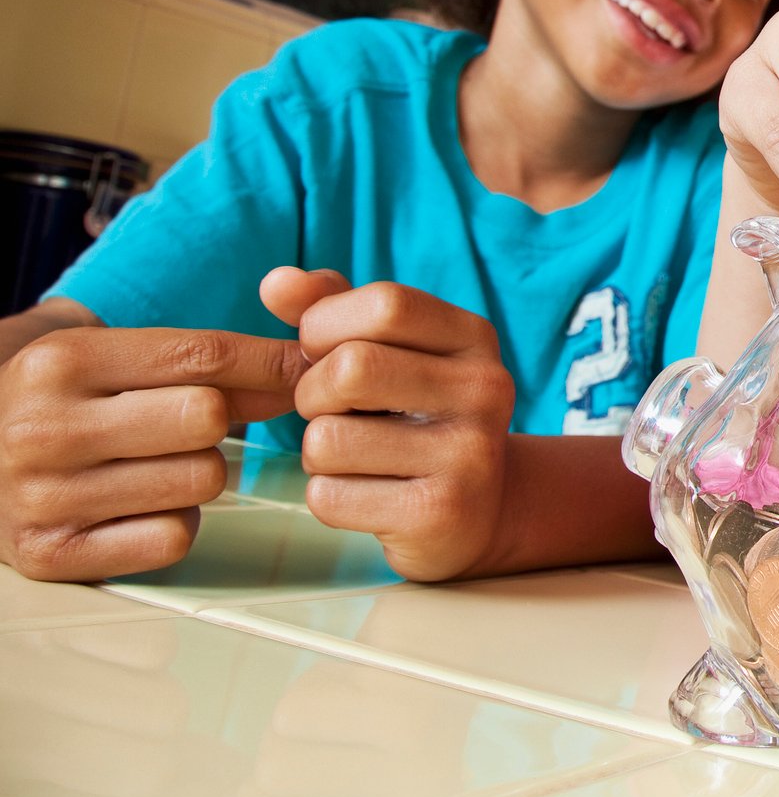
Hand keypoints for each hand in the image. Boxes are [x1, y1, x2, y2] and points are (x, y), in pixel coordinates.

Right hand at [0, 320, 302, 579]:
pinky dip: (175, 523)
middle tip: (190, 425)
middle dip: (218, 422)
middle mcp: (45, 430)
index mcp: (63, 362)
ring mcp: (45, 497)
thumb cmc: (66, 402)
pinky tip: (142, 505)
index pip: (202, 356)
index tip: (308, 366)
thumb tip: (304, 366)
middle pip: (208, 419)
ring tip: (156, 464)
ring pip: (201, 481)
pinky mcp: (55, 555)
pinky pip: (173, 538)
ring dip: (200, 474)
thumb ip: (210, 357)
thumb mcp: (116, 356)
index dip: (271, 362)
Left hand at [261, 269, 514, 581]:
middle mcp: (486, 390)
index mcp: (475, 338)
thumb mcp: (389, 352)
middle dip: (312, 393)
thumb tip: (275, 282)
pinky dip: (328, 497)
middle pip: (352, 368)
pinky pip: (328, 496)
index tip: (323, 352)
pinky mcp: (438, 514)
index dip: (326, 325)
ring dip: (317, 452)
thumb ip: (331, 310)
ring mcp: (469, 454)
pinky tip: (368, 496)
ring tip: (356, 458)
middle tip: (332, 412)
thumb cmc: (414, 417)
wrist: (477, 511)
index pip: (385, 304)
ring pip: (326, 439)